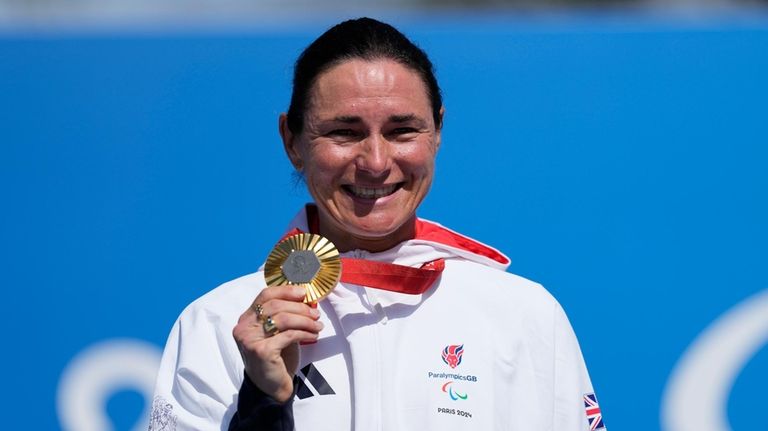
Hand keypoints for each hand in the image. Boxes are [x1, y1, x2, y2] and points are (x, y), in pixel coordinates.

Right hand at [232, 285, 322, 402]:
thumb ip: (284, 315)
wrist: (271, 387)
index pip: (265, 295)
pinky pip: (289, 335)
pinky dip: (305, 333)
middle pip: (276, 306)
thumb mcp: (278, 332)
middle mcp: (244, 327)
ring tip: (317, 326)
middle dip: (300, 308)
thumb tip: (305, 298)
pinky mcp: (261, 351)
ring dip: (305, 321)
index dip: (286, 291)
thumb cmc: (277, 356)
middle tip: (316, 314)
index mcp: (246, 319)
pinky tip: (313, 336)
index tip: (304, 293)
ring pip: (283, 319)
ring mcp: (250, 339)